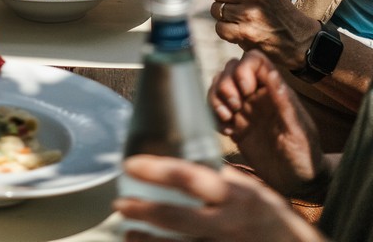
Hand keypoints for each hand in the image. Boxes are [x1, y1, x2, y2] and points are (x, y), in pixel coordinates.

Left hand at [115, 155, 323, 241]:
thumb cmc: (274, 220)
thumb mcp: (254, 192)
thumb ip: (223, 179)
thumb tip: (188, 160)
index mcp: (235, 196)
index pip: (189, 177)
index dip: (156, 170)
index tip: (130, 164)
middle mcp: (227, 224)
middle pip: (175, 217)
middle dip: (143, 211)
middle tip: (119, 203)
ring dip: (148, 240)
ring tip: (126, 231)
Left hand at [202, 0, 318, 69]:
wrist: (297, 37)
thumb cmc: (271, 2)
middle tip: (240, 3)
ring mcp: (251, 13)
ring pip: (215, 9)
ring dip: (224, 15)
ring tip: (242, 16)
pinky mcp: (248, 34)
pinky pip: (219, 28)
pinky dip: (227, 31)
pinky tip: (241, 29)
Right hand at [209, 51, 328, 199]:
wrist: (300, 184)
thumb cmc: (306, 156)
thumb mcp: (298, 131)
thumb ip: (284, 102)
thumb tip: (272, 73)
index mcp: (275, 90)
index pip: (254, 60)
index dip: (244, 69)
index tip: (246, 90)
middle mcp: (257, 95)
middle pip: (231, 70)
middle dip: (225, 84)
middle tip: (234, 108)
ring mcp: (245, 110)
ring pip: (220, 86)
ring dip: (216, 98)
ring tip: (227, 118)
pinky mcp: (235, 127)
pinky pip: (215, 110)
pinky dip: (213, 116)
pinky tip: (225, 131)